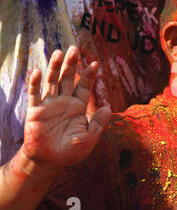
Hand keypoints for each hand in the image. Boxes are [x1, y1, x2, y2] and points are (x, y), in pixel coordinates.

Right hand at [22, 46, 110, 172]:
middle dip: (72, 64)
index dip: (89, 75)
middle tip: (75, 48)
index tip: (95, 63)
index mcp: (78, 107)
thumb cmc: (71, 151)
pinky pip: (34, 94)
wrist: (50, 161)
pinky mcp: (35, 111)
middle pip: (68, 78)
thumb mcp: (89, 138)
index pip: (84, 86)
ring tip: (59, 53)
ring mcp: (49, 105)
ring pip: (52, 81)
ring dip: (55, 67)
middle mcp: (64, 102)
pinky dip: (35, 82)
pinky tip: (37, 71)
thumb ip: (98, 123)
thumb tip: (109, 108)